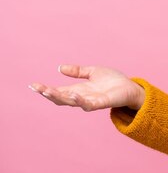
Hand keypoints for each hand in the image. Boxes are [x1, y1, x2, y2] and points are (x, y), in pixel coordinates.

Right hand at [29, 65, 145, 110]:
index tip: (32, 84)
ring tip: (48, 91)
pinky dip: (80, 101)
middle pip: (60, 98)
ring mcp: (91, 101)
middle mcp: (82, 97)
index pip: (58, 91)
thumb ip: (78, 71)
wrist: (130, 87)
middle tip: (37, 88)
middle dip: (48, 94)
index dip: (45, 89)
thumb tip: (60, 68)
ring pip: (71, 102)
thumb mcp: (93, 72)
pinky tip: (73, 95)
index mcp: (78, 90)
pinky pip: (88, 104)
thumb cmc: (113, 81)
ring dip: (60, 97)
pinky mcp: (102, 103)